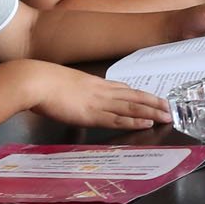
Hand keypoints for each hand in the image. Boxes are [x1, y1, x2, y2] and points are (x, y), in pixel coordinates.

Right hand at [27, 65, 169, 129]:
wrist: (34, 80)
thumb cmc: (42, 82)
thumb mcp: (64, 84)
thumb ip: (75, 91)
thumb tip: (76, 99)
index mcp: (94, 83)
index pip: (124, 88)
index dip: (141, 94)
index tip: (154, 98)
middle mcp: (101, 91)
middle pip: (134, 96)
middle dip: (154, 102)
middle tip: (170, 107)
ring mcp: (98, 102)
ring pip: (132, 107)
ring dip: (152, 112)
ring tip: (167, 116)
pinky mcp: (91, 114)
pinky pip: (118, 118)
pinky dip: (134, 121)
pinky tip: (147, 123)